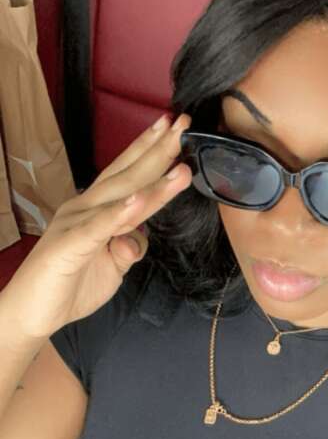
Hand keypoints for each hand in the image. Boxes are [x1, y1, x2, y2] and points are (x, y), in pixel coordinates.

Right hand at [1, 113, 192, 340]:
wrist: (32, 313)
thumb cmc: (69, 285)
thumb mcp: (112, 266)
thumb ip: (128, 247)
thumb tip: (138, 237)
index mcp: (94, 208)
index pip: (127, 174)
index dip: (150, 151)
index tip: (175, 129)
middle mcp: (84, 207)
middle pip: (127, 175)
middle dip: (157, 151)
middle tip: (183, 125)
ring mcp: (76, 223)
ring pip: (120, 197)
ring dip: (152, 181)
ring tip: (178, 163)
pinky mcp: (69, 246)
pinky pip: (98, 227)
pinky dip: (119, 213)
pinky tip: (138, 201)